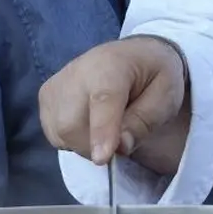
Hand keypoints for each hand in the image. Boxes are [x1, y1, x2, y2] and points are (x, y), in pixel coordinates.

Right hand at [38, 36, 187, 165]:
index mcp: (112, 64)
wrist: (135, 55)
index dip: (101, 131)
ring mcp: (56, 83)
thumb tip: (119, 147)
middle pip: (71, 124)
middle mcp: (76, 70)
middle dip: (95, 146)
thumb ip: (145, 121)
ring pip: (59, 133)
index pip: (102, 100)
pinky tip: (90, 124)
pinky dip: (72, 139)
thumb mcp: (166, 97)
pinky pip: (54, 133)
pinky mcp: (46, 95)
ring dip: (85, 144)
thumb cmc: (154, 76)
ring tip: (108, 127)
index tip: (102, 158)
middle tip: (121, 141)